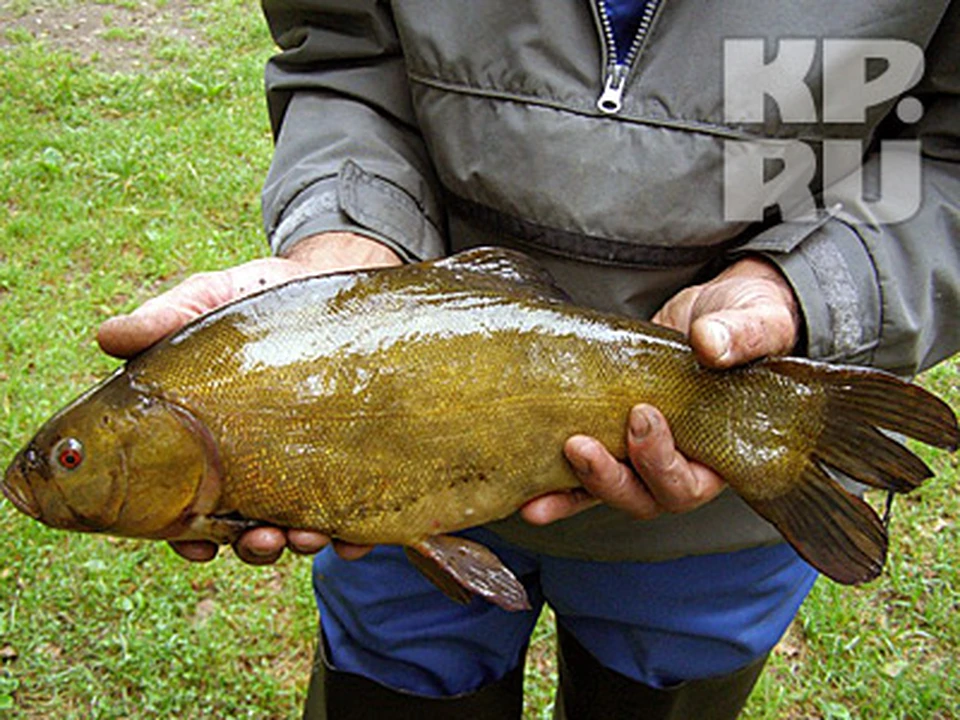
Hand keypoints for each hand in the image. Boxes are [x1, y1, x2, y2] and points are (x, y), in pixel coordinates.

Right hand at [98, 232, 401, 563]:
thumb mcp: (206, 301)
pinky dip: (353, 534)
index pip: (186, 509)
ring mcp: (302, 467)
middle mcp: (253, 467)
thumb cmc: (250, 300)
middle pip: (245, 529)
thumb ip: (163, 321)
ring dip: (301, 544)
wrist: (322, 283)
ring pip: (297, 527)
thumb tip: (108, 337)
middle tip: (264, 540)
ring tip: (310, 537)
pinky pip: (351, 510)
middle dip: (254, 545)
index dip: (186, 537)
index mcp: (205, 447)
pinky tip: (357, 537)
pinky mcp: (348, 459)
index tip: (196, 544)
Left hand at [521, 256, 800, 524]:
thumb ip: (745, 335)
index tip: (641, 416)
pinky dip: (554, 489)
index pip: (692, 481)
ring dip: (572, 492)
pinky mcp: (609, 437)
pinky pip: (581, 476)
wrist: (719, 311)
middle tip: (580, 444)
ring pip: (608, 491)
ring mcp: (640, 455)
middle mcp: (680, 463)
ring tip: (535, 494)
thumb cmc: (748, 324)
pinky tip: (524, 496)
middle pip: (645, 497)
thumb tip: (710, 342)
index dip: (663, 461)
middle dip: (609, 477)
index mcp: (722, 452)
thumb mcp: (760, 322)